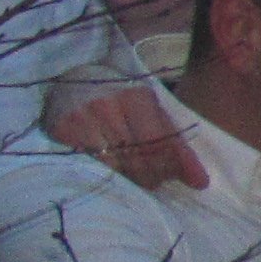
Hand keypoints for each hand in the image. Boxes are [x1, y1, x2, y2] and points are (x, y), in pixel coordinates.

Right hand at [51, 83, 201, 190]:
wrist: (72, 78)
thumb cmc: (119, 98)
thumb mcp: (152, 112)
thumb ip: (177, 145)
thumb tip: (200, 182)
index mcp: (136, 98)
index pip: (160, 146)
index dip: (169, 168)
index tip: (172, 177)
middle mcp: (107, 107)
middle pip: (138, 160)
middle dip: (151, 178)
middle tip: (152, 181)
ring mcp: (81, 121)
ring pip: (114, 168)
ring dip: (128, 181)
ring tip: (132, 178)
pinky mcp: (60, 134)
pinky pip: (89, 168)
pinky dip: (104, 176)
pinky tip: (110, 174)